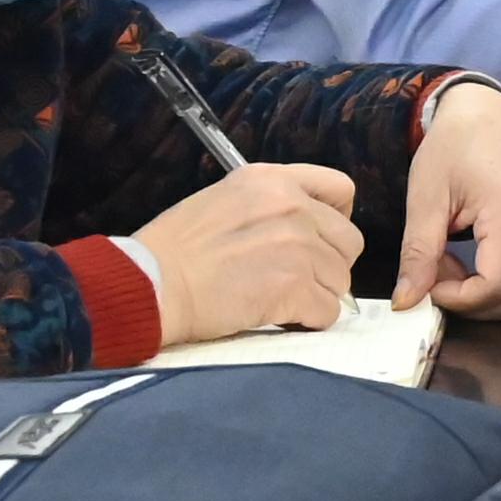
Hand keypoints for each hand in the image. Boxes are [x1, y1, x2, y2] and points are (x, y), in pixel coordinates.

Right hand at [132, 162, 363, 343]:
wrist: (151, 283)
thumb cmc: (175, 250)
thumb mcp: (223, 199)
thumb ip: (270, 205)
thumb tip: (307, 227)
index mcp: (272, 180)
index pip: (340, 189)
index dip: (337, 219)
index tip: (321, 238)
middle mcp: (291, 206)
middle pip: (349, 241)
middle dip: (329, 264)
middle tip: (297, 278)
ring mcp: (297, 246)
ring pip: (340, 279)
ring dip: (316, 294)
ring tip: (279, 299)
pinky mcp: (294, 286)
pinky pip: (328, 311)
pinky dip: (309, 320)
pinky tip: (280, 317)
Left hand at [394, 82, 500, 313]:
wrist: (488, 114)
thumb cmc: (453, 146)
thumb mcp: (426, 196)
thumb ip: (417, 253)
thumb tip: (406, 303)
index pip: (495, 286)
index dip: (457, 298)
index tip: (425, 280)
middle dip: (468, 300)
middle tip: (434, 272)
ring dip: (480, 293)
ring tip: (448, 262)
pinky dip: (492, 281)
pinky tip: (467, 256)